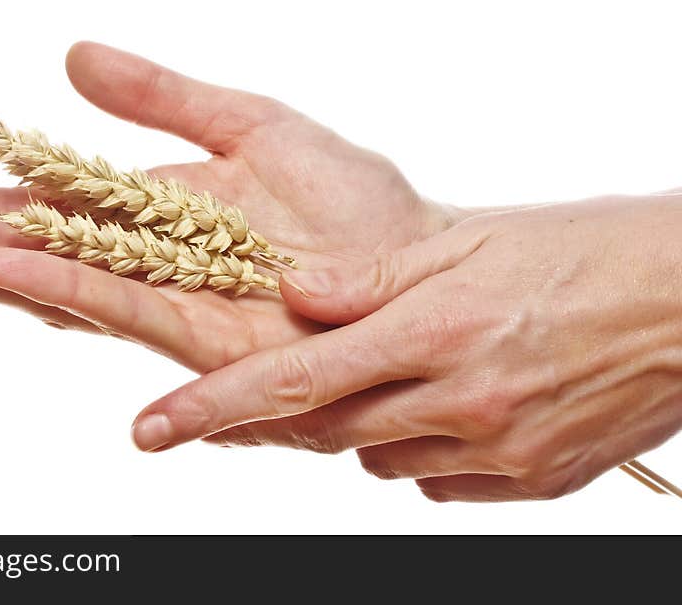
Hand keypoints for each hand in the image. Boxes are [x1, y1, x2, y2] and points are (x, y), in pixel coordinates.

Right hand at [0, 41, 465, 372]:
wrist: (421, 270)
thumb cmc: (358, 208)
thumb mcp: (254, 126)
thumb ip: (165, 97)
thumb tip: (72, 57)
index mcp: (155, 215)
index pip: (45, 204)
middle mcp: (152, 267)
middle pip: (30, 253)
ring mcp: (173, 308)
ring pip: (54, 284)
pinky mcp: (203, 343)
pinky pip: (116, 308)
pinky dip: (52, 287)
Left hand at [134, 195, 681, 500]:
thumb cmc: (578, 255)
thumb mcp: (466, 245)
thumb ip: (369, 275)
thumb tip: (293, 293)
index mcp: (435, 331)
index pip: (295, 380)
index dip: (213, 407)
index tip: (151, 428)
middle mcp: (462, 402)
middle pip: (330, 430)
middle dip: (295, 415)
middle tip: (299, 382)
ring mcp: (499, 452)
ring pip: (383, 460)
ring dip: (371, 425)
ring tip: (412, 372)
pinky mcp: (531, 484)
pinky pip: (439, 483)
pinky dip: (424, 450)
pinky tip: (456, 406)